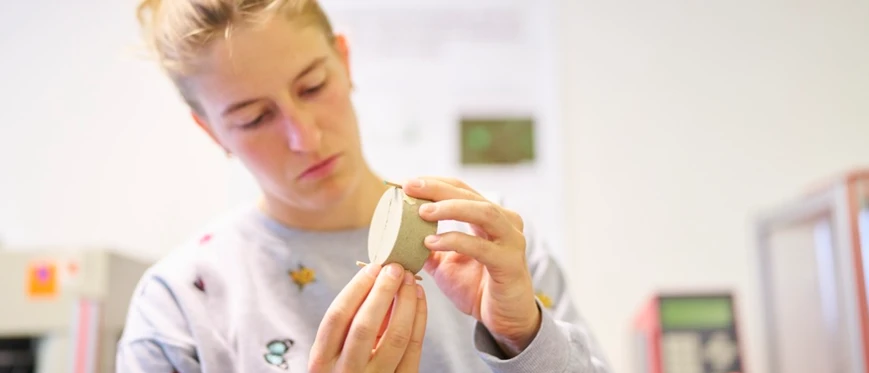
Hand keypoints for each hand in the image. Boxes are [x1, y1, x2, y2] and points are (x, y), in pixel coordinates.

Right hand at [309, 263, 427, 372]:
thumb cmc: (344, 370)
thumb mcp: (334, 353)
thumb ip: (349, 323)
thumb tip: (373, 281)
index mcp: (322, 361)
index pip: (337, 317)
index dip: (356, 289)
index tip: (372, 268)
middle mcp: (346, 372)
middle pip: (365, 325)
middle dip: (383, 292)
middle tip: (395, 268)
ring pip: (395, 336)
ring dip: (406, 303)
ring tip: (410, 281)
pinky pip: (414, 349)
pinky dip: (420, 320)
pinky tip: (419, 300)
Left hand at [402, 177, 540, 356]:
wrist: (504, 319)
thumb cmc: (478, 288)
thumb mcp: (446, 265)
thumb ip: (428, 248)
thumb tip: (398, 238)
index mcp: (489, 218)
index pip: (461, 189)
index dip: (434, 183)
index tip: (406, 183)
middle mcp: (504, 223)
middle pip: (470, 195)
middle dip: (438, 188)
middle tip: (410, 187)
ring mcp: (511, 241)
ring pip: (482, 212)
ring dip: (450, 208)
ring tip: (422, 211)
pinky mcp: (510, 263)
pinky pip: (481, 246)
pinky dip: (455, 241)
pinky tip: (432, 242)